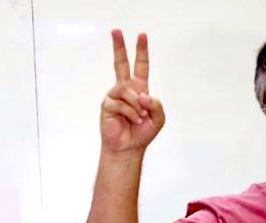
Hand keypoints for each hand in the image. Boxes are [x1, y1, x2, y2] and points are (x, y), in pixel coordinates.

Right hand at [100, 30, 165, 154]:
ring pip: (127, 90)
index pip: (140, 66)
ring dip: (137, 105)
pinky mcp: (107, 105)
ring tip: (140, 118)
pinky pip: (120, 103)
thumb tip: (143, 95)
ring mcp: (115, 96)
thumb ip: (156, 104)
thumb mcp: (158, 118)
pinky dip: (130, 112)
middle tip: (116, 30)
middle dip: (119, 47)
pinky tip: (133, 120)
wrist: (128, 148)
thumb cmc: (142, 133)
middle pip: (120, 63)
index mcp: (139, 88)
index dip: (141, 51)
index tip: (142, 35)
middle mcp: (125, 89)